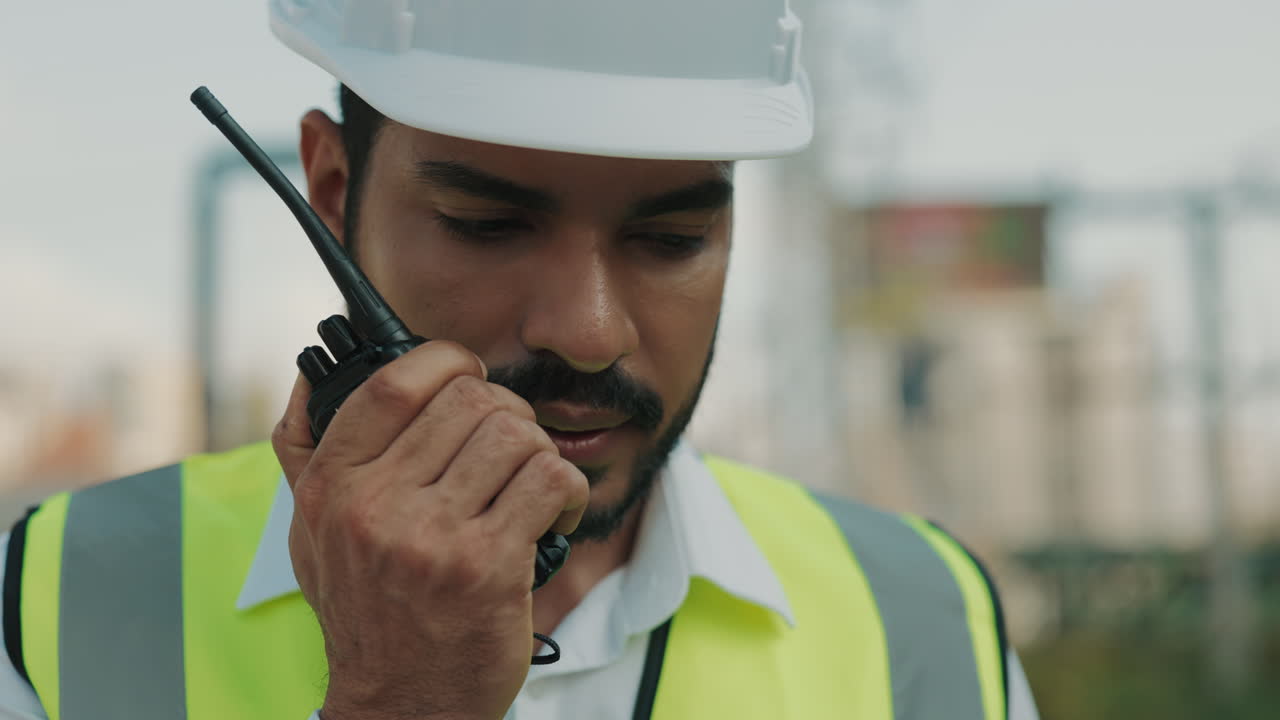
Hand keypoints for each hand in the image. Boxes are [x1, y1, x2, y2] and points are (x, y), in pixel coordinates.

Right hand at [273, 341, 588, 719]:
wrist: (401, 704)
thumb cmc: (366, 614)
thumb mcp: (311, 534)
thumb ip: (304, 454)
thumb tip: (308, 375)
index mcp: (333, 486)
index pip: (394, 383)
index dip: (446, 359)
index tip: (468, 374)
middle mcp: (376, 506)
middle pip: (470, 401)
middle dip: (506, 413)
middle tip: (510, 448)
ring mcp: (433, 537)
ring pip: (516, 435)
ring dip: (538, 453)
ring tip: (531, 484)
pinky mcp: (488, 566)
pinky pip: (549, 482)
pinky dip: (567, 491)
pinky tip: (555, 514)